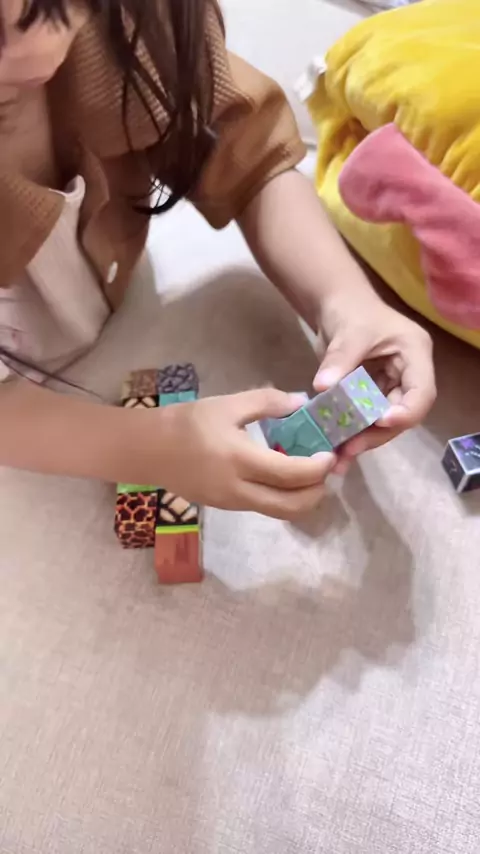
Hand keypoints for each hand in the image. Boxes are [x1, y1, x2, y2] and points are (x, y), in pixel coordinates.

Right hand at [144, 388, 336, 519]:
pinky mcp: (227, 507)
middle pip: (293, 506)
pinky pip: (264, 507)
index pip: (292, 474)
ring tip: (309, 473)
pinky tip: (283, 474)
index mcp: (241, 461)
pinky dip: (283, 496)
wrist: (148, 450)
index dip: (318, 467)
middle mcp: (240, 490)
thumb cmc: (186, 423)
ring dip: (302, 497)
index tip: (331, 453)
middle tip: (327, 469)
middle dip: (317, 491)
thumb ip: (267, 402)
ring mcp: (233, 503)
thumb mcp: (227, 404)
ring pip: (280, 512)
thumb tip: (301, 402)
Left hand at [314, 300, 435, 465]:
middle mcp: (407, 375)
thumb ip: (339, 361)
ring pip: (382, 422)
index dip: (405, 412)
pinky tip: (335, 449)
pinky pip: (365, 419)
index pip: (422, 392)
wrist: (334, 305)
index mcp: (415, 354)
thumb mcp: (348, 332)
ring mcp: (389, 386)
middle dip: (377, 433)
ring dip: (362, 440)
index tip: (380, 422)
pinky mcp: (371, 395)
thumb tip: (322, 388)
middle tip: (350, 448)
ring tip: (339, 456)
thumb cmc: (351, 310)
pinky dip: (350, 433)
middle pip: (402, 413)